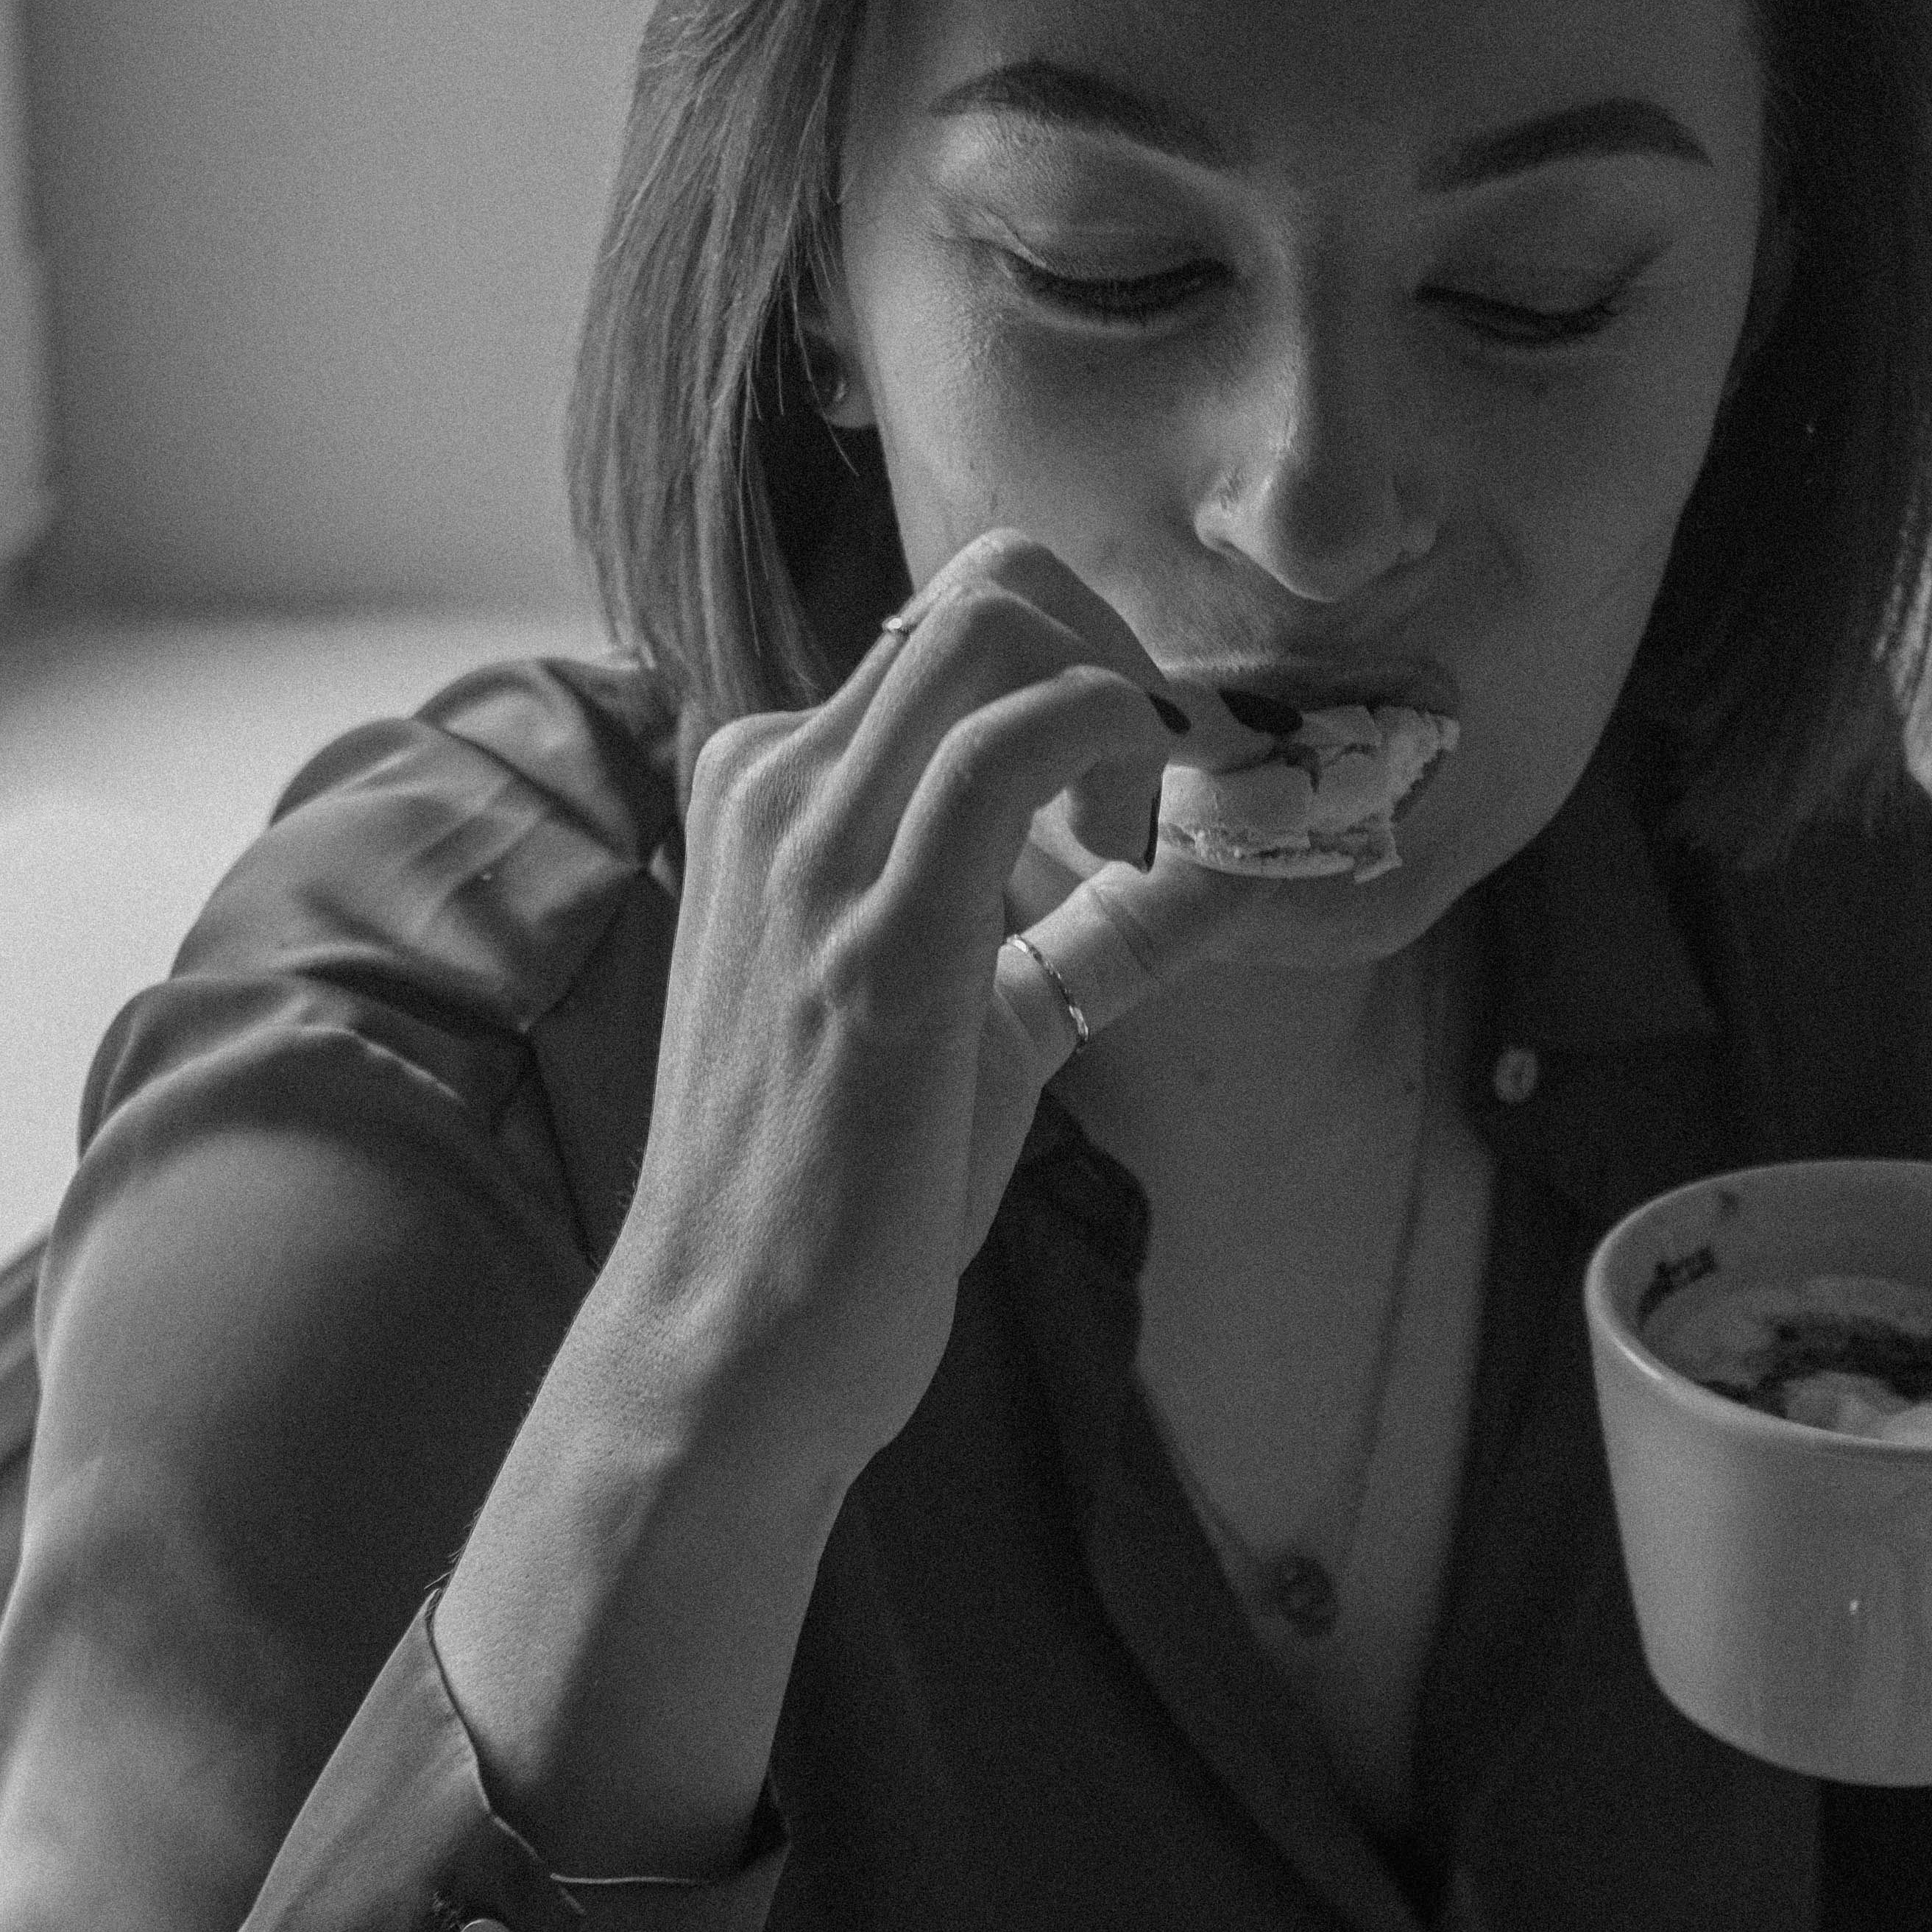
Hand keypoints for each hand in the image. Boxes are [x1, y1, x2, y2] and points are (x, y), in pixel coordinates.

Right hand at [608, 532, 1199, 1488]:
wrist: (736, 1339)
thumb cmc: (838, 1200)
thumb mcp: (956, 1022)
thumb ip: (1053, 938)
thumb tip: (1195, 884)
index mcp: (769, 791)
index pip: (948, 638)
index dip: (1075, 689)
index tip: (1125, 812)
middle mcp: (773, 787)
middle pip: (978, 592)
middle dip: (1114, 656)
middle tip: (1154, 800)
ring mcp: (811, 851)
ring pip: (992, 626)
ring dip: (1120, 699)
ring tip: (1136, 843)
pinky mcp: (878, 936)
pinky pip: (1008, 744)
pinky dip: (1113, 742)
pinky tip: (1138, 843)